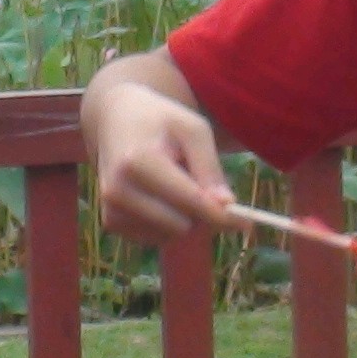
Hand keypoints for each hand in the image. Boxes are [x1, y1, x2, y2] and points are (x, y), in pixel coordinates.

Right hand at [86, 78, 233, 245]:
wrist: (114, 119)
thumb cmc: (159, 120)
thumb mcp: (192, 129)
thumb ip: (209, 167)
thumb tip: (226, 206)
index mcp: (139, 162)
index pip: (190, 201)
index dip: (222, 215)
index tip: (245, 222)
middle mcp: (119, 191)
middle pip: (182, 225)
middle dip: (200, 212)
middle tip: (198, 182)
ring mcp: (112, 209)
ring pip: (171, 235)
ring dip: (183, 217)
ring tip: (172, 182)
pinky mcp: (111, 222)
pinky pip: (156, 238)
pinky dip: (166, 223)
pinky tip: (159, 196)